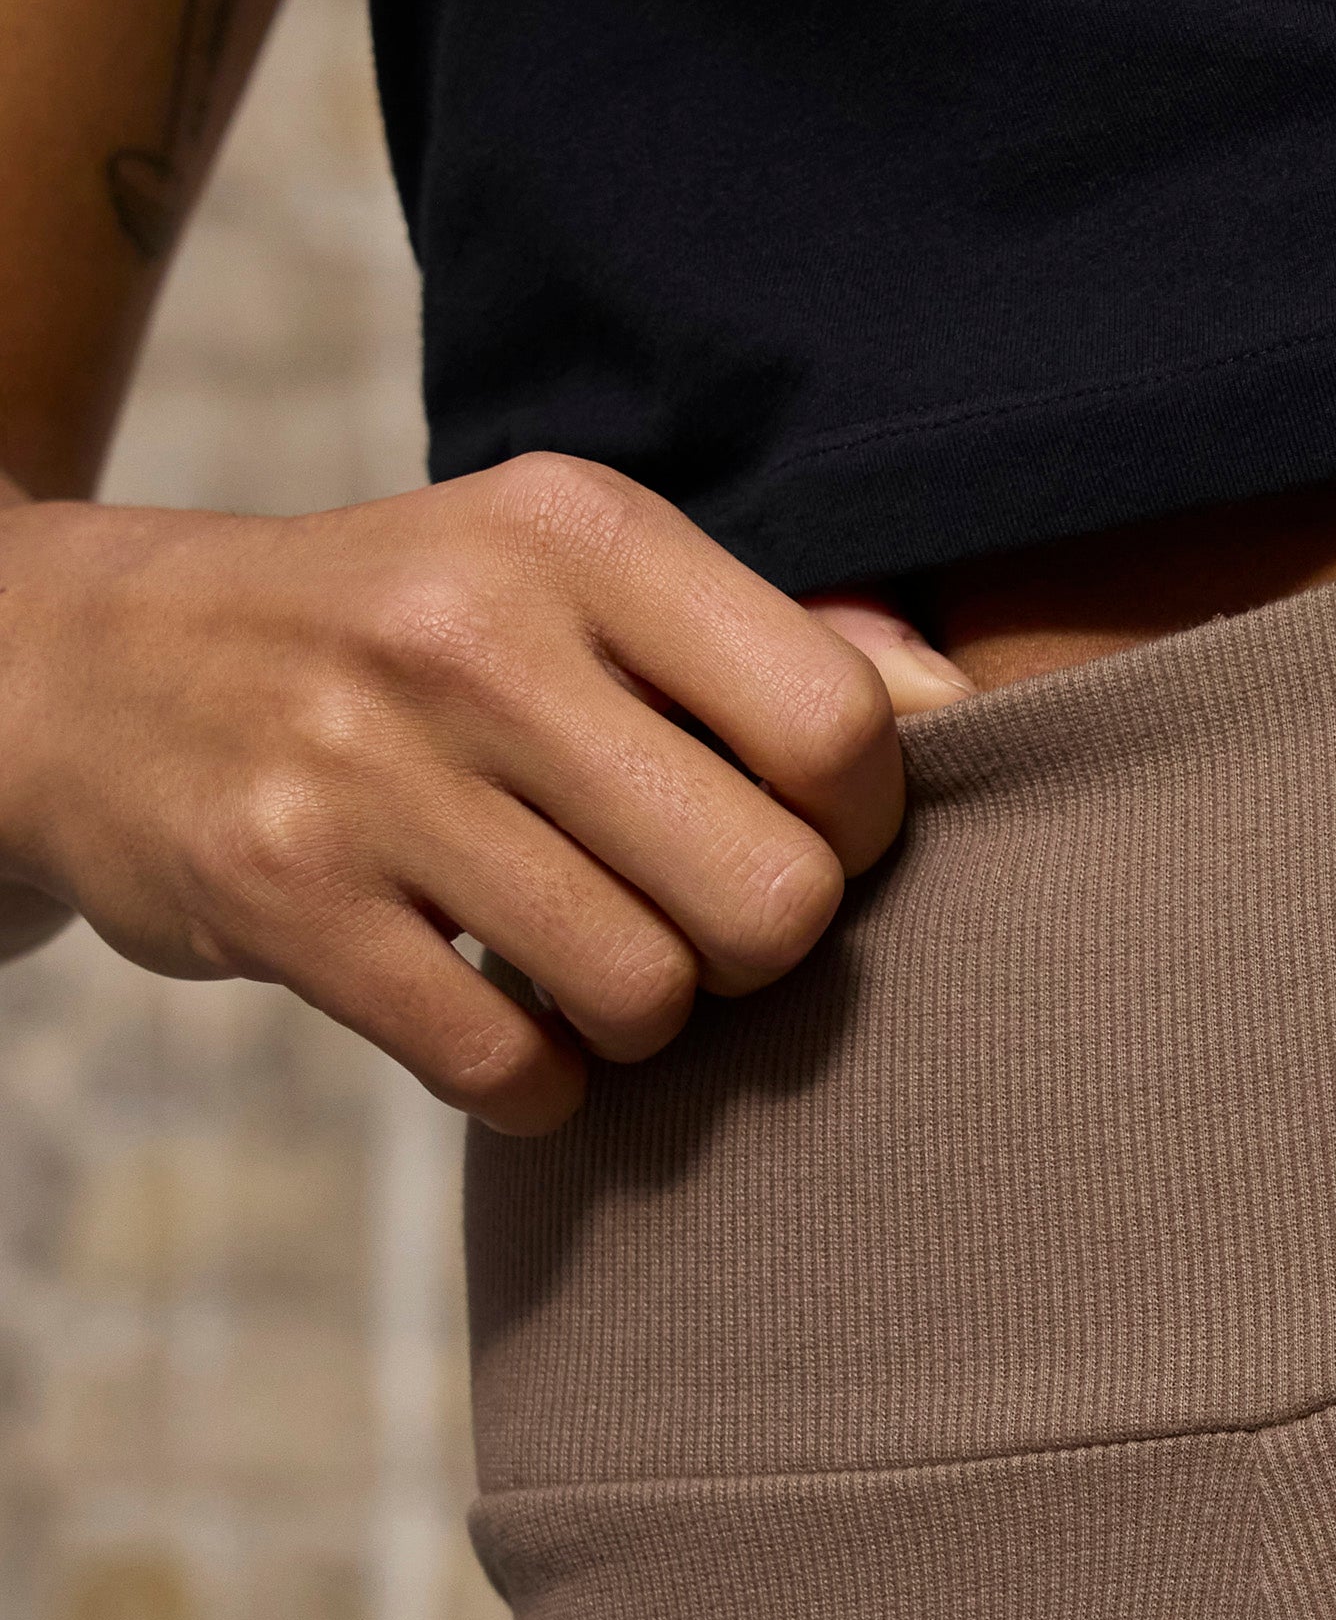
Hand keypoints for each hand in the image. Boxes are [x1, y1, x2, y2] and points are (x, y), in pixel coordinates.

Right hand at [0, 457, 972, 1128]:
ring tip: (581, 957)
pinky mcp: (279, 894)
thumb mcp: (572, 576)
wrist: (89, 665)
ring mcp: (361, 765)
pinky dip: (535, 1086)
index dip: (859, 828)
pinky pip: (507, 1068)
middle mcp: (471, 633)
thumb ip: (774, 642)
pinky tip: (503, 1025)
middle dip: (759, 949)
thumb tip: (962, 705)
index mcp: (578, 534)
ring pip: (648, 993)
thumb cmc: (407, 641)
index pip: (840, 729)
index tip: (798, 834)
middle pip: (771, 895)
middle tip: (693, 922)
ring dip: (642, 1017)